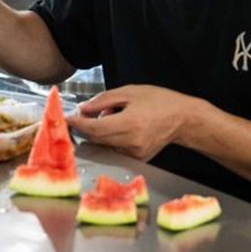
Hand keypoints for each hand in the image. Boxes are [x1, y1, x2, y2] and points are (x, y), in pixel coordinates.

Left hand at [66, 84, 195, 161]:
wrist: (184, 119)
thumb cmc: (161, 102)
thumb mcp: (131, 92)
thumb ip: (104, 100)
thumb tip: (84, 109)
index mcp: (129, 124)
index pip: (93, 128)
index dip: (77, 124)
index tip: (66, 118)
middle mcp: (130, 143)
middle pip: (95, 139)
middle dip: (85, 127)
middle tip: (82, 115)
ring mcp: (134, 154)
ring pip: (103, 145)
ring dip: (98, 132)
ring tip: (112, 116)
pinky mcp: (136, 159)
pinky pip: (113, 149)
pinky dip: (109, 138)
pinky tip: (120, 126)